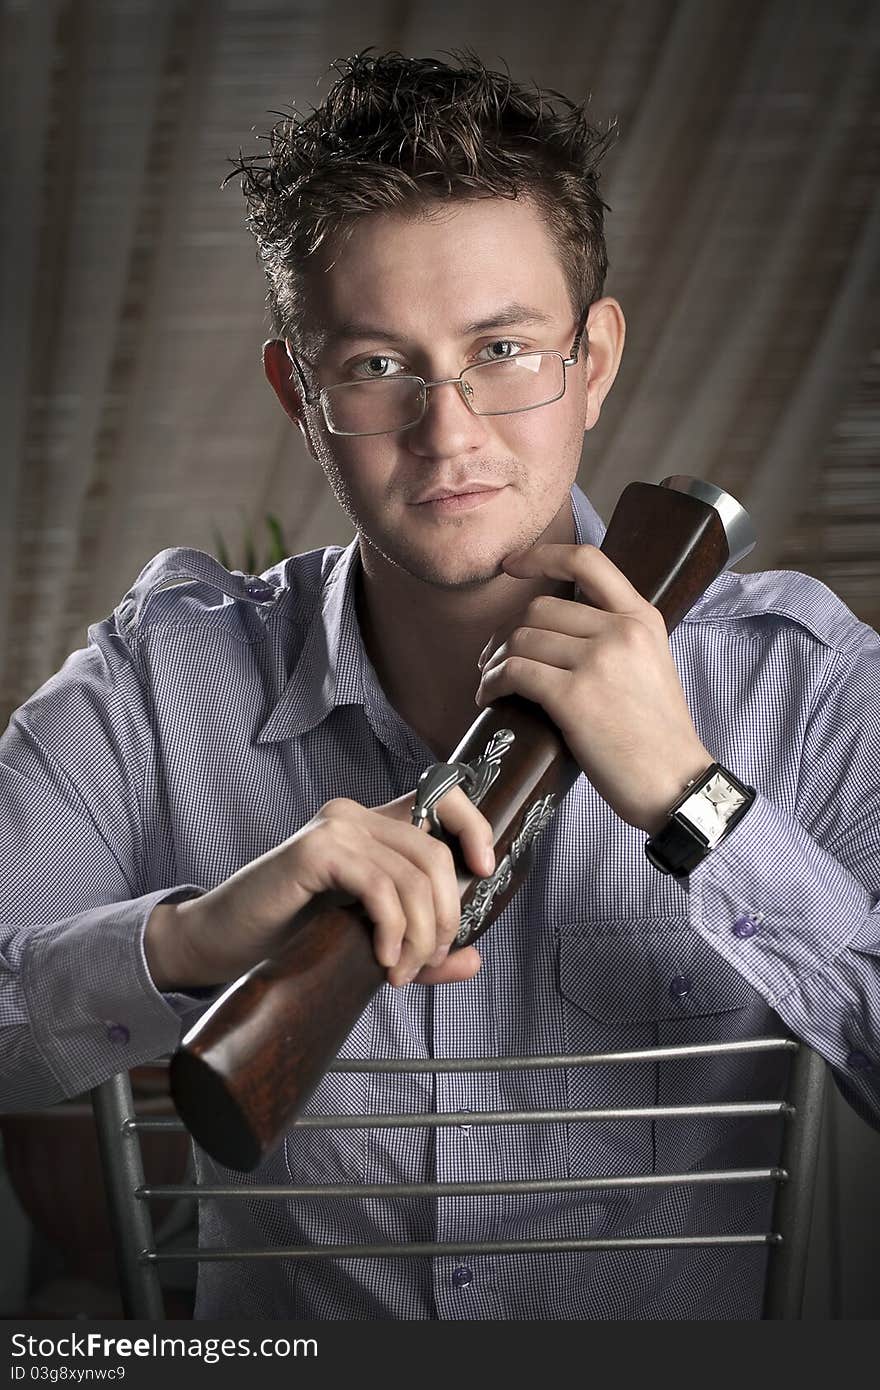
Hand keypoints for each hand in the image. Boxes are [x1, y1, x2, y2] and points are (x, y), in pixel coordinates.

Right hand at [146, 787, 493, 991]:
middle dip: (445, 916)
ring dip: (420, 934)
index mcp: (373, 826)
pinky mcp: (316, 849)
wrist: (221, 941)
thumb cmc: (288, 934)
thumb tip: (473, 960)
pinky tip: (382, 957)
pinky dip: (392, 927)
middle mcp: (356, 815)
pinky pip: (379, 885)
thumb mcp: (365, 939)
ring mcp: (336, 827)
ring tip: (401, 971)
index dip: (475, 827)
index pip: (443, 799)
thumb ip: (418, 945)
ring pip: (414, 874)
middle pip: (437, 853)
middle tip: (426, 961)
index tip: (486, 871)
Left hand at [474, 542, 714, 833]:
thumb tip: (560, 628)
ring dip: (494, 660)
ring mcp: (598, 662)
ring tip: (489, 680)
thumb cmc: (657, 734)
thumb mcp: (650, 664)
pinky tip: (488, 696)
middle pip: (539, 608)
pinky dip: (491, 683)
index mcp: (642, 618)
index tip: (512, 565)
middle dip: (507, 631)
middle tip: (493, 657)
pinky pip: (514, 672)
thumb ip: (614, 636)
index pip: (587, 562)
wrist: (675, 782)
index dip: (542, 556)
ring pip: (521, 638)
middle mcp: (621, 631)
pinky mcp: (574, 697)